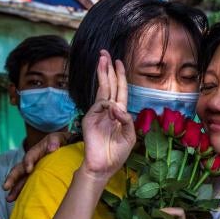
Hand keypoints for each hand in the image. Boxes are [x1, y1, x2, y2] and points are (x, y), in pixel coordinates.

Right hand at [3, 132, 71, 201]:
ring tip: (9, 199)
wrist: (67, 146)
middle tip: (6, 187)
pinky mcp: (38, 178)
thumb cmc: (62, 141)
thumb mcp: (59, 137)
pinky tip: (20, 202)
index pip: (30, 156)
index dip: (28, 161)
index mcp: (36, 151)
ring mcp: (33, 171)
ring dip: (15, 189)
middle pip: (19, 169)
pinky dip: (24, 193)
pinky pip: (29, 185)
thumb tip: (52, 148)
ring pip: (22, 180)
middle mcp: (32, 162)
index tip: (29, 169)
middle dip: (12, 179)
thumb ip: (55, 141)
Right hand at [80, 50, 135, 180]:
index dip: (119, 76)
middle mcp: (108, 110)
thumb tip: (117, 106)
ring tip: (103, 59)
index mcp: (119, 113)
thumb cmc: (118, 152)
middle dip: (108, 69)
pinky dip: (108, 105)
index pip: (119, 90)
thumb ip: (127, 119)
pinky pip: (101, 105)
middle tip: (105, 53)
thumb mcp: (130, 135)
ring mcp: (97, 113)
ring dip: (103, 74)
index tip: (118, 62)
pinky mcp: (90, 119)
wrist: (104, 165)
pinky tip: (112, 110)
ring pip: (102, 90)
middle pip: (109, 85)